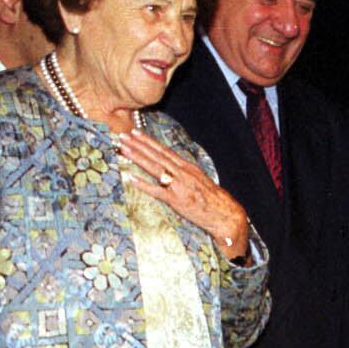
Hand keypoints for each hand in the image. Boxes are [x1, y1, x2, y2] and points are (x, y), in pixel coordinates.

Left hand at [116, 131, 249, 257]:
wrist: (225, 215)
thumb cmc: (213, 200)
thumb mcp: (200, 181)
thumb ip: (185, 173)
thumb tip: (172, 168)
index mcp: (188, 167)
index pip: (165, 150)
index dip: (149, 141)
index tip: (136, 132)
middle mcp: (183, 173)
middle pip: (157, 155)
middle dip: (138, 144)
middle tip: (123, 135)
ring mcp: (179, 185)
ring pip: (155, 167)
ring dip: (137, 157)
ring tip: (123, 148)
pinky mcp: (176, 200)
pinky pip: (156, 190)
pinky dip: (142, 183)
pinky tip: (129, 177)